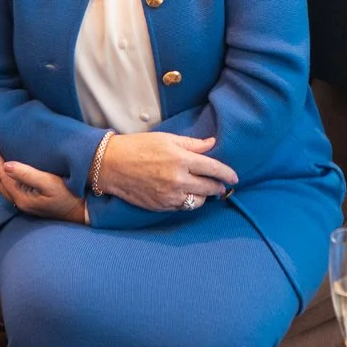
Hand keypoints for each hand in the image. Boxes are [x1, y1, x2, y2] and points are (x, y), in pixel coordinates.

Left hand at [0, 144, 87, 221]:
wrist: (82, 212)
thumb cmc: (69, 196)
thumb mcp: (49, 182)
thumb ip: (27, 174)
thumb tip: (6, 165)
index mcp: (21, 196)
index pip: (3, 176)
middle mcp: (20, 202)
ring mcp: (26, 203)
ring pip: (3, 188)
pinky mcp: (32, 202)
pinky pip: (10, 190)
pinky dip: (3, 181)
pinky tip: (5, 177)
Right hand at [96, 132, 237, 212]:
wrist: (111, 165)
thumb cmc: (138, 146)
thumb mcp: (167, 139)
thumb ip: (192, 144)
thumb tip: (212, 143)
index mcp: (181, 160)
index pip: (214, 169)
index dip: (227, 174)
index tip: (234, 177)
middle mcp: (178, 180)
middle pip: (209, 188)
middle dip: (218, 187)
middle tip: (221, 185)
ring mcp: (169, 195)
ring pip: (198, 201)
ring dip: (204, 196)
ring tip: (203, 190)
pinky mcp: (161, 206)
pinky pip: (183, 207)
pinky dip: (188, 202)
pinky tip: (186, 194)